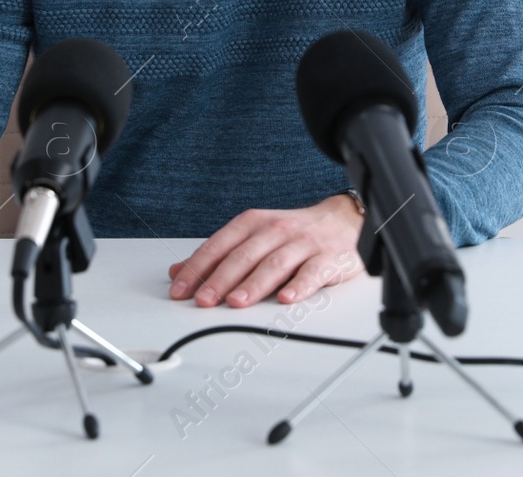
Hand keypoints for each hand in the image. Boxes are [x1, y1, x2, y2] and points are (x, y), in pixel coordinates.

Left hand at [167, 195, 365, 307]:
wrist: (343, 220)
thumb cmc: (294, 233)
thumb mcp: (253, 236)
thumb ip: (218, 254)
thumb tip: (180, 272)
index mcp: (254, 223)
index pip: (220, 245)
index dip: (198, 267)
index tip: (181, 290)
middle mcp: (277, 230)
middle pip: (244, 256)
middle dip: (221, 279)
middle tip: (204, 300)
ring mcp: (303, 244)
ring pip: (275, 264)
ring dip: (254, 284)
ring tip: (237, 302)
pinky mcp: (329, 258)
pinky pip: (313, 273)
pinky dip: (299, 286)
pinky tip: (287, 299)